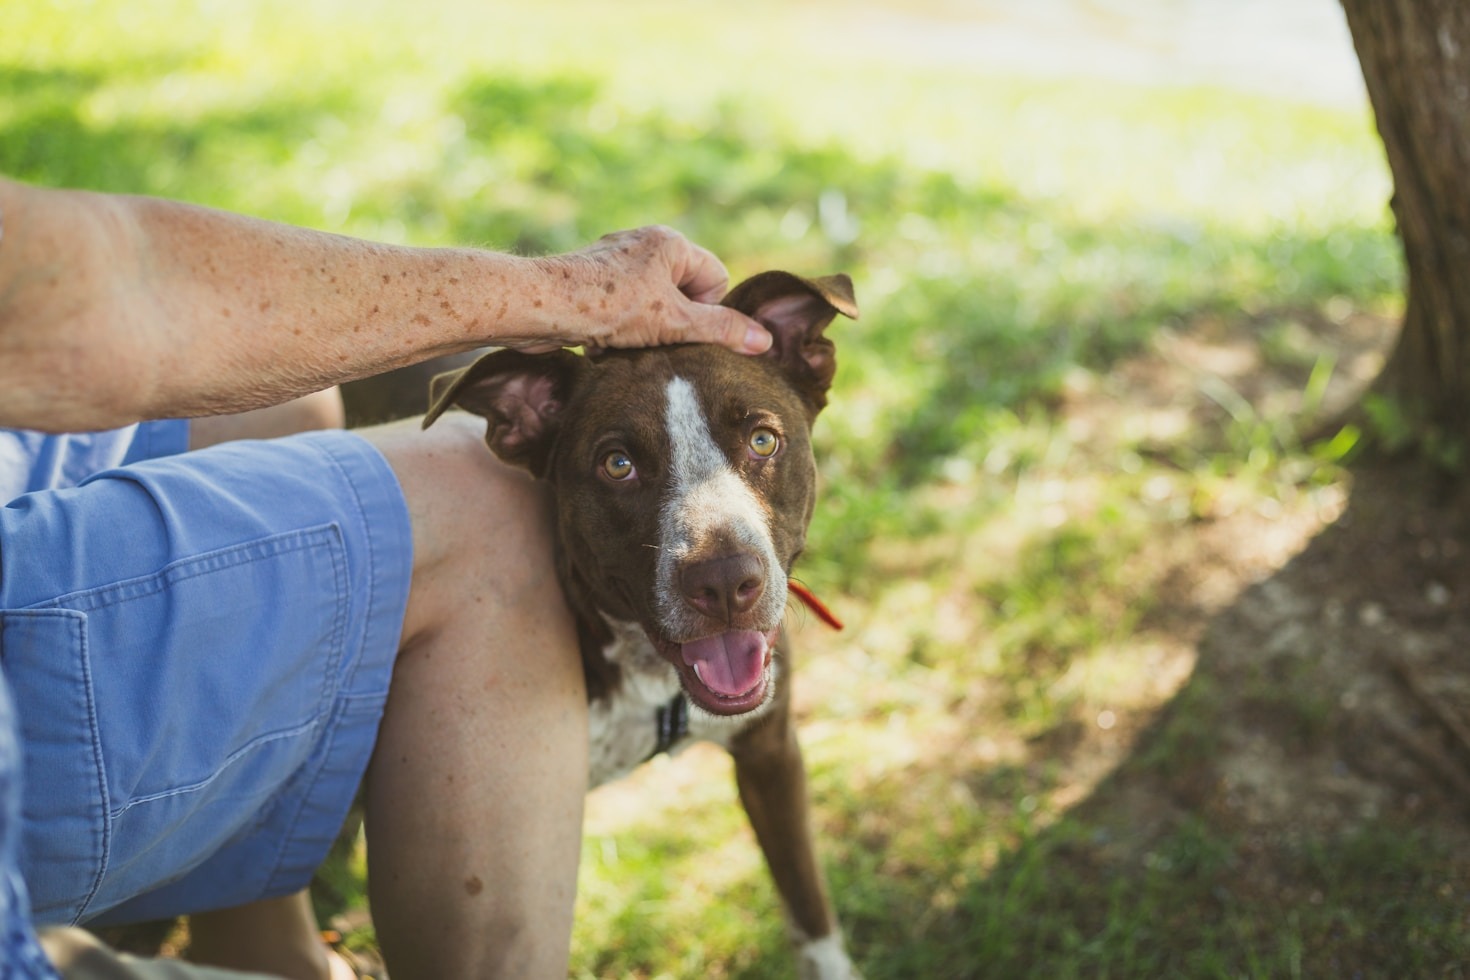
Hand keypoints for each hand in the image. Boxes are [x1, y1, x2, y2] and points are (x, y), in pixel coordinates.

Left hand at [520, 226, 771, 354]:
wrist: (541, 306)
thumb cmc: (608, 306)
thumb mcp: (674, 322)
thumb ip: (721, 330)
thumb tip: (764, 341)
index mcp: (670, 242)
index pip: (715, 278)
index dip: (706, 310)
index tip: (682, 326)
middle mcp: (644, 243)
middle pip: (683, 294)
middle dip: (671, 324)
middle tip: (653, 339)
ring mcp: (617, 261)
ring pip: (652, 306)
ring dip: (643, 332)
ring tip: (623, 340)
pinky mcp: (593, 282)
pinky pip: (623, 311)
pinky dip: (617, 330)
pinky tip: (601, 341)